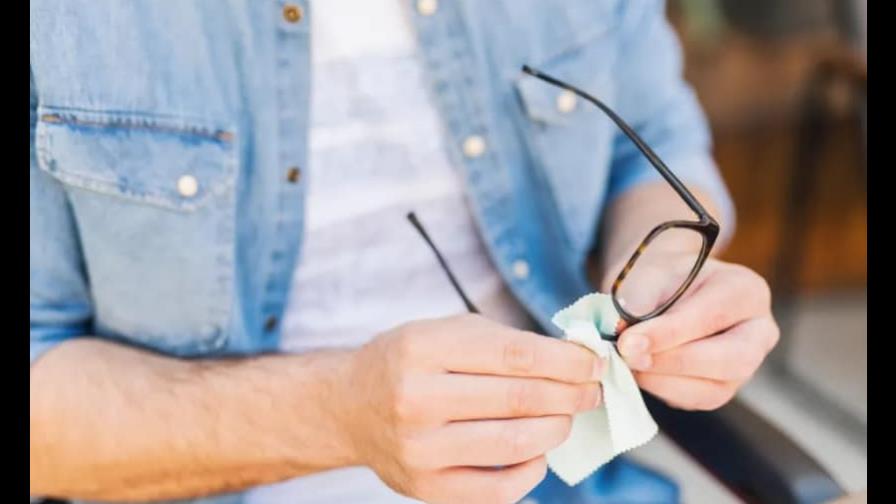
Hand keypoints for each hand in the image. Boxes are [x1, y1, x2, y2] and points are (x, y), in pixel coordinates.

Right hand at [334, 314, 604, 503]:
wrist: (350, 406)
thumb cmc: (409, 363)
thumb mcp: (445, 332)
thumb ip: (504, 342)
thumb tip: (572, 358)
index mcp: (422, 349)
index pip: (515, 356)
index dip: (566, 360)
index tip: (594, 361)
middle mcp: (416, 399)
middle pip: (519, 399)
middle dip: (570, 394)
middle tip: (592, 390)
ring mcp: (419, 449)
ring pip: (514, 444)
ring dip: (557, 429)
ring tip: (568, 416)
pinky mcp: (425, 487)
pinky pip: (498, 489)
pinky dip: (532, 470)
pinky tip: (539, 451)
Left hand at [602, 255, 778, 410]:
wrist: (664, 290)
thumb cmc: (662, 279)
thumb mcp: (650, 274)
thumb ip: (641, 300)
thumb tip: (624, 332)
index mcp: (747, 292)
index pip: (713, 316)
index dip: (669, 333)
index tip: (629, 341)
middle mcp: (758, 333)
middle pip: (731, 360)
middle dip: (675, 361)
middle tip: (630, 356)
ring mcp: (745, 367)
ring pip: (714, 389)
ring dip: (663, 380)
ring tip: (628, 363)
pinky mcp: (722, 389)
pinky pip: (696, 400)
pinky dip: (661, 390)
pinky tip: (638, 372)